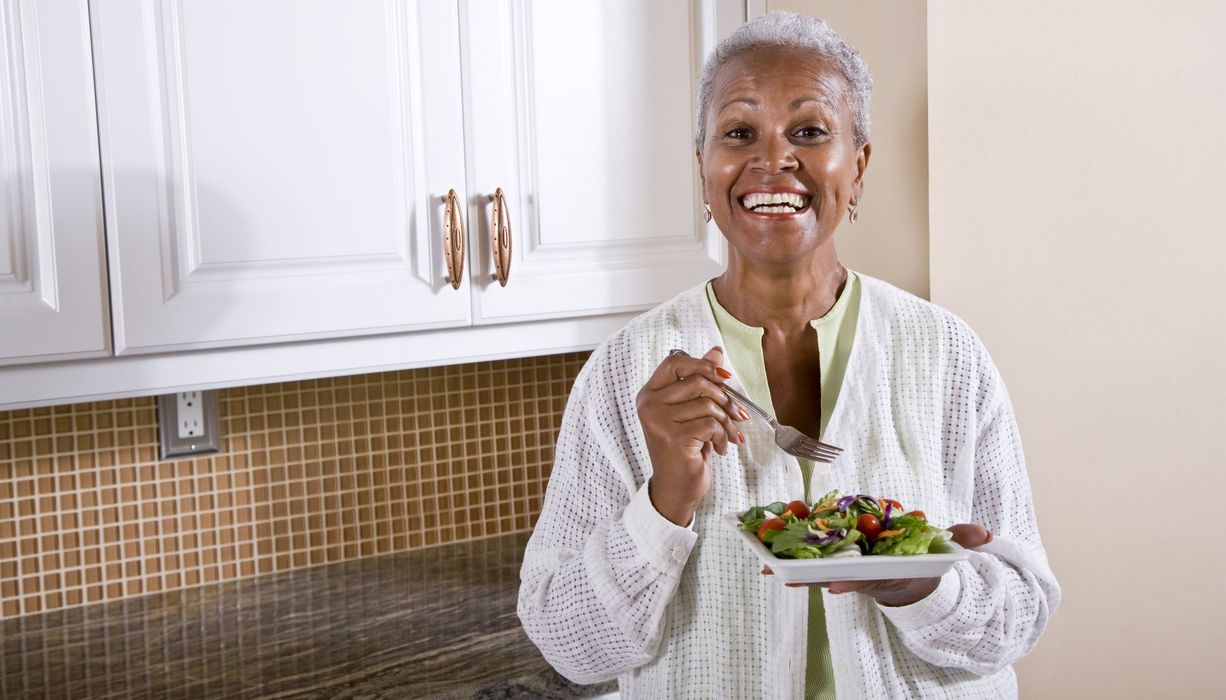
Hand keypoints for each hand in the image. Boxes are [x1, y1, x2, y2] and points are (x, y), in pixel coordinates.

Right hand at [637, 347, 745, 525]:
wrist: (676, 487)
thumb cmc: (685, 449)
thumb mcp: (692, 412)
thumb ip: (700, 381)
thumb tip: (716, 351)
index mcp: (650, 394)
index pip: (675, 362)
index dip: (703, 365)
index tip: (725, 378)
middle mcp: (649, 404)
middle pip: (698, 381)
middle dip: (724, 398)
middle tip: (736, 415)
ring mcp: (658, 421)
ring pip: (707, 404)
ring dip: (726, 422)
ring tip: (729, 436)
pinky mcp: (673, 438)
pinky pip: (710, 424)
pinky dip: (723, 436)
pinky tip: (721, 448)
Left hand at [763, 524, 993, 605]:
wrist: (914, 579)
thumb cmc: (926, 560)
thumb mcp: (945, 551)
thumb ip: (962, 539)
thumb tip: (983, 534)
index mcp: (889, 572)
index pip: (871, 578)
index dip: (855, 582)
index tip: (838, 585)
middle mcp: (865, 575)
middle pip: (835, 577)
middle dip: (812, 578)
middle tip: (786, 579)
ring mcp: (849, 571)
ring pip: (818, 571)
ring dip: (793, 570)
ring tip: (766, 569)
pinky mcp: (837, 563)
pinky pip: (812, 560)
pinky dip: (791, 557)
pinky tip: (767, 556)